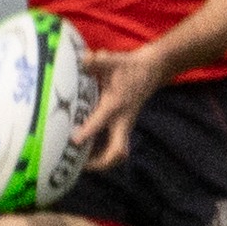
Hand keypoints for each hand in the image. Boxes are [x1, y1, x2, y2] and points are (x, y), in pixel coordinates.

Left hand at [75, 46, 165, 168]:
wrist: (152, 70)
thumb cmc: (128, 66)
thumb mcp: (113, 60)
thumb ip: (97, 61)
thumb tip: (83, 59)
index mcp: (115, 104)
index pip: (101, 122)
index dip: (87, 132)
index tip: (74, 141)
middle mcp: (121, 120)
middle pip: (117, 152)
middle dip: (100, 163)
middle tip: (79, 165)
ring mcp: (124, 126)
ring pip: (118, 153)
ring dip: (102, 163)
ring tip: (79, 165)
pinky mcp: (124, 127)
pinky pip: (115, 147)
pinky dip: (103, 155)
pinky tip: (86, 155)